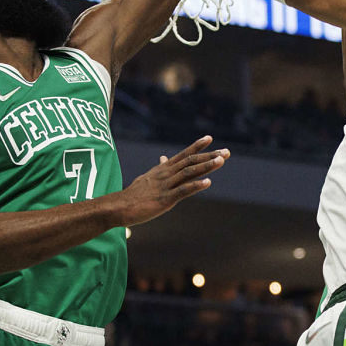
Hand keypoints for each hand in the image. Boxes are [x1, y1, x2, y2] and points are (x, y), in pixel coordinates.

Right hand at [113, 136, 228, 226]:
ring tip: (221, 161)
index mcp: (163, 169)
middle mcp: (166, 174)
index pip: (183, 154)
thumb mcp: (148, 177)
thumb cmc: (134, 194)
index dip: (197, 146)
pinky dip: (196, 186)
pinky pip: (183, 190)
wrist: (119, 207)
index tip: (210, 138)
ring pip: (189, 172)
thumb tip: (164, 158)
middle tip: (227, 152)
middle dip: (210, 156)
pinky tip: (208, 182)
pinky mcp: (164, 199)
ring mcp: (165, 186)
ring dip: (206, 166)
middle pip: (190, 161)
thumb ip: (159, 168)